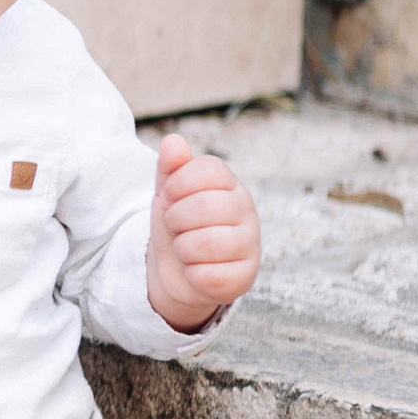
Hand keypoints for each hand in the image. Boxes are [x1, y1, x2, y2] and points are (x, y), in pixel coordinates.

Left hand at [147, 133, 259, 332]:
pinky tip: (196, 271)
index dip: (177, 183)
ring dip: (181, 248)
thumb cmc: (177, 225)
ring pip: (205, 243)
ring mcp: (250, 244)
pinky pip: (208, 276)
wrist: (176, 270)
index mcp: (229, 184)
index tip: (169, 197)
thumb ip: (169, 167)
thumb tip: (173, 141)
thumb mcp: (167, 194)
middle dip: (175, 219)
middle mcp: (246, 210)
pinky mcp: (245, 277)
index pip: (208, 168)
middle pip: (204, 206)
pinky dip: (191, 275)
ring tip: (185, 248)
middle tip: (176, 227)